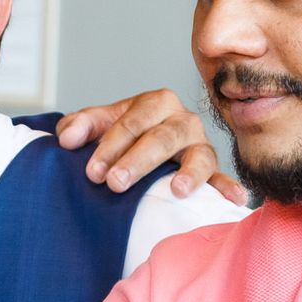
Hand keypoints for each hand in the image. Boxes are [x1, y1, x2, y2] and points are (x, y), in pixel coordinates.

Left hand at [55, 88, 245, 205]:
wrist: (140, 144)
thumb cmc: (121, 135)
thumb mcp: (99, 124)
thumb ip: (80, 126)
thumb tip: (66, 140)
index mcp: (156, 103)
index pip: (133, 121)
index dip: (111, 146)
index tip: (92, 172)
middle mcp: (182, 120)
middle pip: (162, 138)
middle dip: (137, 161)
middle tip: (114, 183)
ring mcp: (200, 144)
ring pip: (198, 155)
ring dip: (189, 173)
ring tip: (177, 191)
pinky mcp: (210, 169)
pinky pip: (221, 177)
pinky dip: (228, 186)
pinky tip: (235, 198)